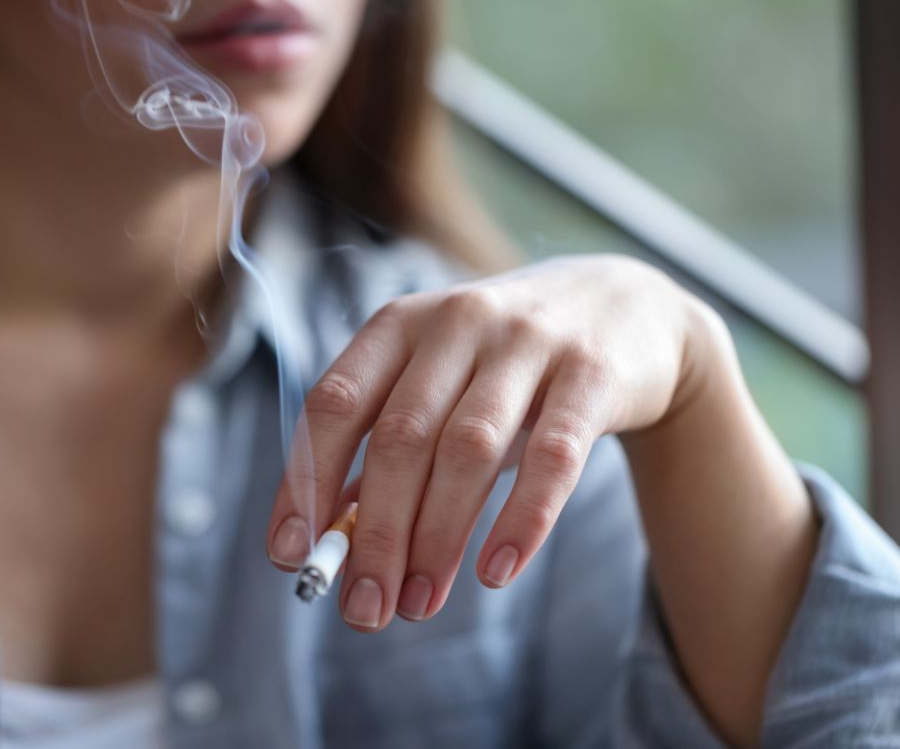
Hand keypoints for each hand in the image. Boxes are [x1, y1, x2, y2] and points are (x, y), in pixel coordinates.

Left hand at [266, 255, 706, 630]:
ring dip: (436, 537)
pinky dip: (521, 520)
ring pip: (468, 450)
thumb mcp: (440, 379)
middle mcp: (458, 322)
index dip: (305, 481)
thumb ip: (387, 442)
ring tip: (419, 603)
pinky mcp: (590, 372)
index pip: (334, 403)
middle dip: (375, 533)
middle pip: (399, 438)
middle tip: (365, 608)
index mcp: (402, 325)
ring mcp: (528, 342)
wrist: (625, 308)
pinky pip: (553, 456)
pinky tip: (495, 572)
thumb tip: (332, 531)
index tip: (291, 555)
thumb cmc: (508, 361)